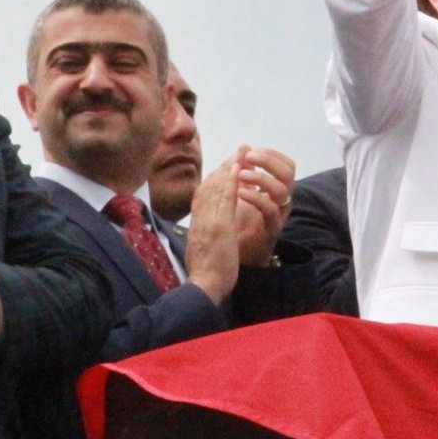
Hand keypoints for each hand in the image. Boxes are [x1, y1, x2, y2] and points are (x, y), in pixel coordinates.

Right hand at [185, 161, 240, 303]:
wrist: (204, 286)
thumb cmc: (206, 272)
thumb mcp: (203, 247)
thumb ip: (205, 233)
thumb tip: (208, 227)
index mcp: (196, 224)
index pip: (203, 194)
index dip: (214, 177)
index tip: (226, 165)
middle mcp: (200, 219)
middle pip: (209, 185)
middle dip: (223, 166)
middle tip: (237, 151)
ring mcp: (208, 221)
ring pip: (216, 188)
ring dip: (229, 168)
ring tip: (241, 153)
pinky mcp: (219, 226)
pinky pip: (225, 199)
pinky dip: (230, 181)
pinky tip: (238, 169)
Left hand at [235, 146, 295, 266]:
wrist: (237, 257)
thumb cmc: (240, 223)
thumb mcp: (242, 192)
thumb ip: (244, 171)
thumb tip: (243, 147)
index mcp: (278, 189)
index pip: (287, 165)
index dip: (273, 155)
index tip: (252, 152)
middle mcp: (283, 200)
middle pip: (289, 173)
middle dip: (269, 161)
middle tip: (248, 157)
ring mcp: (279, 215)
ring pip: (282, 190)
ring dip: (261, 177)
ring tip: (240, 175)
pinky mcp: (271, 229)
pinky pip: (270, 210)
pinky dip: (255, 197)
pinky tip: (239, 193)